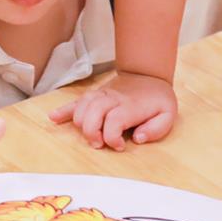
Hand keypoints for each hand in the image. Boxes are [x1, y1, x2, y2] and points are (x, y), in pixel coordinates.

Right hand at [49, 70, 176, 149]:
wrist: (148, 74)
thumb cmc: (158, 99)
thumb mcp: (168, 115)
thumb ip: (156, 129)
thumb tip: (137, 138)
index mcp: (131, 106)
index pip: (114, 120)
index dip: (112, 137)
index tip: (119, 146)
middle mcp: (113, 99)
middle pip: (94, 112)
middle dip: (92, 132)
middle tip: (99, 144)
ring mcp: (102, 95)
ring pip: (83, 106)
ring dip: (80, 123)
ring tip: (87, 136)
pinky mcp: (94, 95)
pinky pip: (76, 101)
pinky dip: (64, 110)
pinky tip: (53, 118)